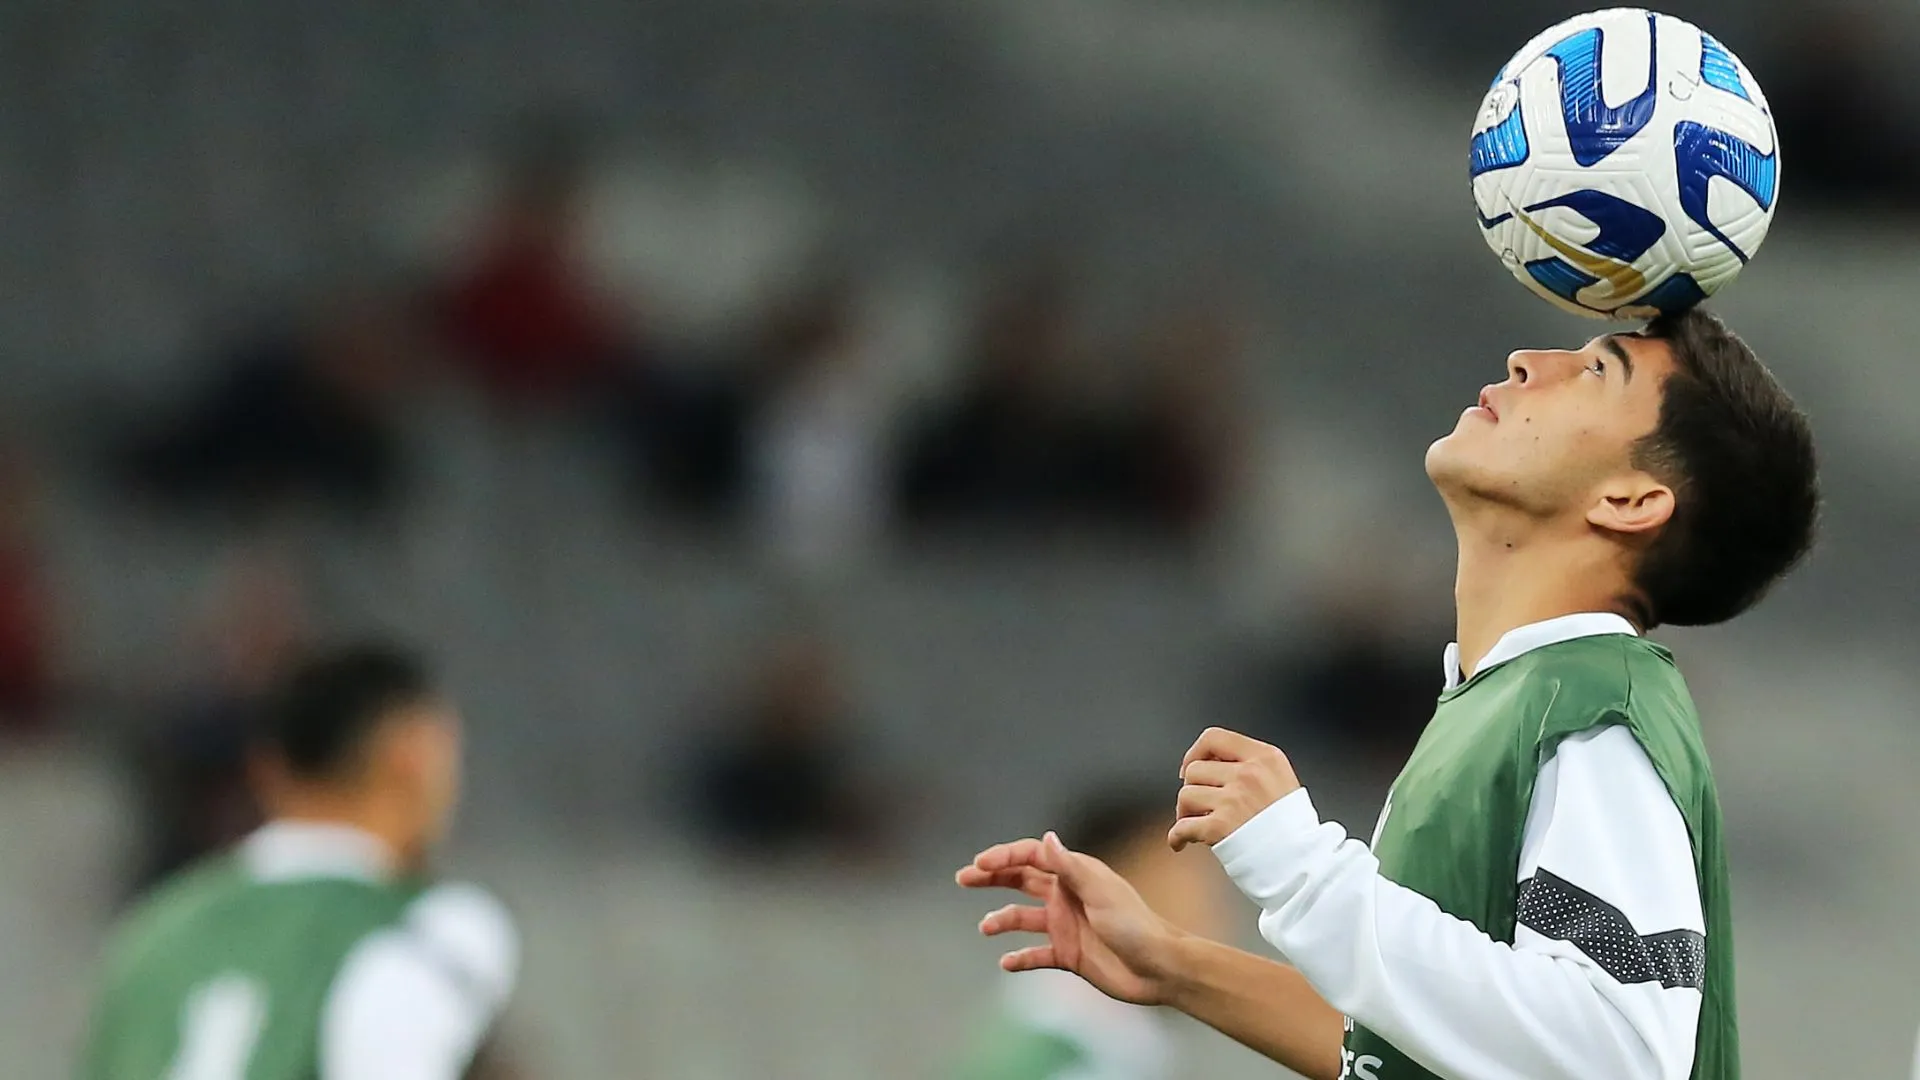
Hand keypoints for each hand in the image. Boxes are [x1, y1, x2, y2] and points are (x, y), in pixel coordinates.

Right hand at [956, 831, 1183, 1005]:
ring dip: (1003, 919)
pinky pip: (1035, 954)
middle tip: (964, 877)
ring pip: (1023, 917)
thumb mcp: (1100, 892)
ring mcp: (1065, 925)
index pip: (1032, 856)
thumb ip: (1070, 867)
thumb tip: (1046, 837)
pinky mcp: (1068, 954)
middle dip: (992, 877)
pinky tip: (1007, 962)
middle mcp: (1066, 896)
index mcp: (1075, 874)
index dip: (1004, 856)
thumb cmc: (1135, 925)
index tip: (980, 864)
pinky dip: (1020, 957)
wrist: (1158, 968)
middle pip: (1021, 880)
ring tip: (987, 927)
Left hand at [1168, 727, 1300, 851]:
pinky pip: (1182, 827)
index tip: (1190, 768)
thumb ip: (1252, 766)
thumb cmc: (1293, 827)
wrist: (1302, 862)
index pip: (1214, 738)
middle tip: (1200, 807)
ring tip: (1196, 825)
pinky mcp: (1220, 827)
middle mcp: (1248, 774)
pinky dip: (1176, 837)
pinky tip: (1180, 843)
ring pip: (1185, 796)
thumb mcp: (1282, 780)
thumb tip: (1209, 763)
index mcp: (1265, 758)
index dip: (1195, 752)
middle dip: (1192, 789)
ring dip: (1185, 813)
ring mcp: (1233, 800)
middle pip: (1195, 770)